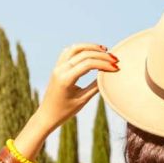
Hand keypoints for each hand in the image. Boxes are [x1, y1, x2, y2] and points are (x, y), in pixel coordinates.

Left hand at [13, 43, 117, 159]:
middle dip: (101, 55)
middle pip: (83, 54)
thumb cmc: (65, 111)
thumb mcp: (83, 100)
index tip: (116, 67)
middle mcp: (60, 69)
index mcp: (66, 79)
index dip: (104, 64)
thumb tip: (108, 75)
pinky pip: (69, 51)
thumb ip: (95, 86)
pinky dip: (81, 49)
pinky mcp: (57, 67)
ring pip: (75, 48)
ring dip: (90, 47)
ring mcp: (57, 66)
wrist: (47, 115)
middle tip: (114, 58)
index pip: (88, 64)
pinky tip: (91, 52)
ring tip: (104, 50)